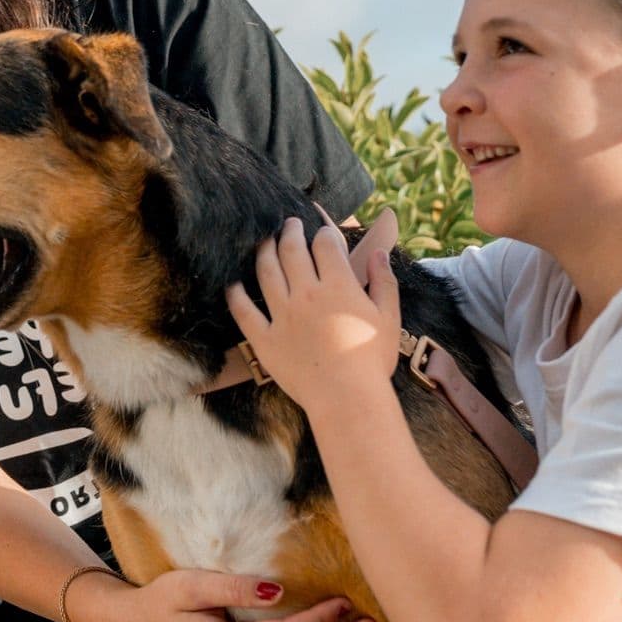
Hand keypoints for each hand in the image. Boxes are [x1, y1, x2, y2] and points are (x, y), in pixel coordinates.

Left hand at [227, 213, 401, 417]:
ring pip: (266, 272)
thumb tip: (380, 253)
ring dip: (264, 251)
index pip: (325, 243)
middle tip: (289, 223)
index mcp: (339, 285)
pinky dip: (236, 295)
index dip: (323, 230)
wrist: (347, 398)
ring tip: (264, 241)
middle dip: (290, 230)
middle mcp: (306, 294)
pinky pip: (244, 311)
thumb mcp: (389, 318)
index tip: (320, 227)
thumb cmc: (372, 360)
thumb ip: (384, 282)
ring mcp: (282, 315)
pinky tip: (233, 284)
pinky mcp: (265, 338)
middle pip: (291, 249)